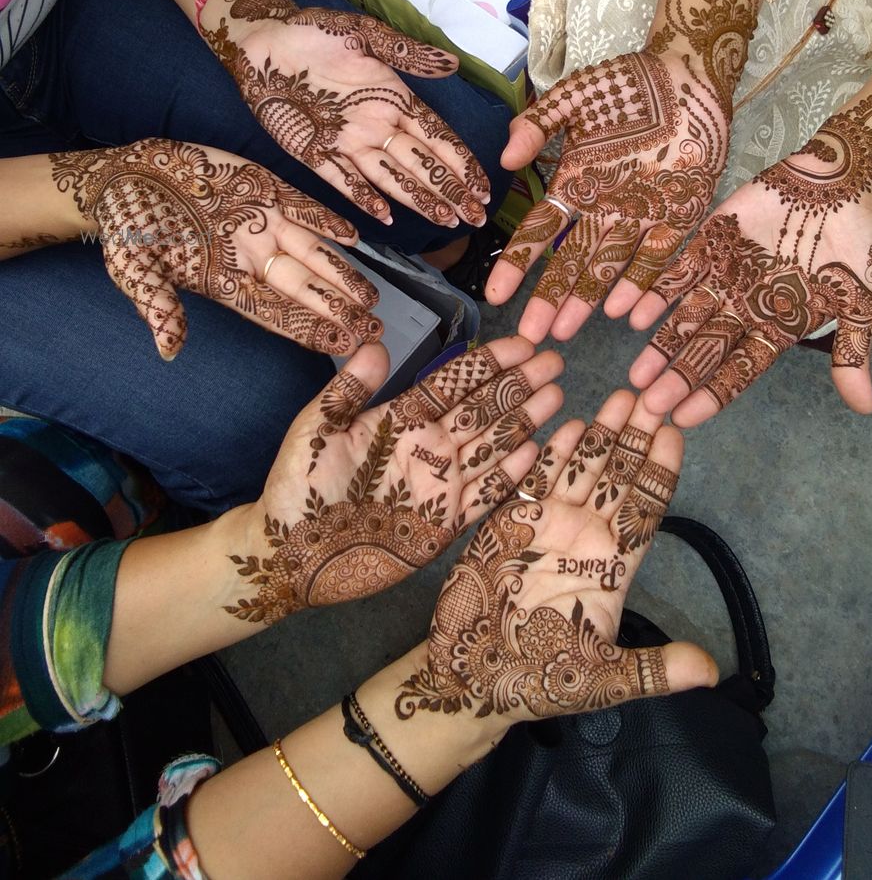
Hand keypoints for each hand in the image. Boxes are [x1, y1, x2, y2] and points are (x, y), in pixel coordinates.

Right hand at [51, 137, 379, 359]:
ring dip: (341, 273)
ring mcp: (260, 224)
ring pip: (310, 252)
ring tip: (371, 297)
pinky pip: (302, 209)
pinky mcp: (262, 189)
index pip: (274, 314)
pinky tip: (353, 237)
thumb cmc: (127, 226)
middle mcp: (250, 257)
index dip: (308, 330)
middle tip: (372, 328)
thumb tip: (168, 349)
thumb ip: (157, 305)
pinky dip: (326, 221)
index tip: (340, 346)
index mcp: (224, 282)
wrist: (126, 174)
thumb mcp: (135, 268)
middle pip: (302, 288)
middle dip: (337, 309)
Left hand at [200, 0, 488, 226]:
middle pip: (421, 164)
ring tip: (445, 220)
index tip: (483, 186)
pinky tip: (385, 216)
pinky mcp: (314, 152)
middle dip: (450, 191)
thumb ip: (406, 53)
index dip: (461, 162)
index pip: (437, 137)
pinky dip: (364, 197)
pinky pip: (344, 180)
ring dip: (418, 199)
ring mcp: (347, 142)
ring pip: (390, 177)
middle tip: (475, 217)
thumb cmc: (313, 31)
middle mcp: (376, 125)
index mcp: (393, 97)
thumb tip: (451, 63)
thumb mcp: (363, 34)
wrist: (261, 41)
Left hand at [224, 336, 563, 621]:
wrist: (289, 555)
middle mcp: (428, 447)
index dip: (489, 362)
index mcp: (401, 419)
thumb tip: (375, 342)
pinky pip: (484, 496)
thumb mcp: (316, 430)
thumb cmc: (296, 488)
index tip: (522, 343)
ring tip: (557, 397)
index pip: (454, 383)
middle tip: (555, 360)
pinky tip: (535, 452)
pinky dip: (509, 477)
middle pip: (483, 409)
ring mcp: (439, 484)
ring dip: (524, 422)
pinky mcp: (443, 525)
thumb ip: (347, 389)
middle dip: (519, 385)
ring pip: (492, 446)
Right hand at [395, 389, 716, 722]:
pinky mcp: (512, 522)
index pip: (647, 509)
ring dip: (602, 434)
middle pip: (620, 478)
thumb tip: (712, 672)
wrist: (470, 680)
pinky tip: (572, 421)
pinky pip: (538, 480)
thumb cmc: (537, 682)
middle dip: (637, 437)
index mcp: (614, 569)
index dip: (662, 471)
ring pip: (584, 470)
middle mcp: (587, 539)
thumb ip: (655, 670)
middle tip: (654, 394)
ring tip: (622, 395)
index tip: (677, 432)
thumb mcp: (602, 680)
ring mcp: (550, 527)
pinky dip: (554, 452)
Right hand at [485, 50, 728, 342]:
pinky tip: (622, 311)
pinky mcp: (679, 214)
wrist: (688, 74)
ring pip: (608, 266)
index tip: (495, 294)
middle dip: (549, 298)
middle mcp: (603, 208)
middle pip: (570, 261)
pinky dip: (642, 282)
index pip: (539, 230)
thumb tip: (506, 161)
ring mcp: (641, 215)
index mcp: (575, 183)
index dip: (517, 263)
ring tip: (565, 332)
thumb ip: (537, 124)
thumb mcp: (573, 97)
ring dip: (586, 298)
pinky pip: (659, 255)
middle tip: (530, 335)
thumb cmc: (627, 84)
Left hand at [629, 150, 871, 425]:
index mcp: (778, 327)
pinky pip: (676, 271)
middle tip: (648, 405)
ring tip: (634, 373)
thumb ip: (853, 352)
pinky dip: (652, 293)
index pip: (740, 370)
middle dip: (677, 378)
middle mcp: (745, 308)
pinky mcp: (711, 243)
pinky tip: (628, 314)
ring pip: (685, 317)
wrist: (845, 183)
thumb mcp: (863, 302)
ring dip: (660, 344)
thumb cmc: (860, 244)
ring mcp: (725, 276)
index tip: (683, 418)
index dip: (712, 394)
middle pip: (705, 351)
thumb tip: (865, 409)